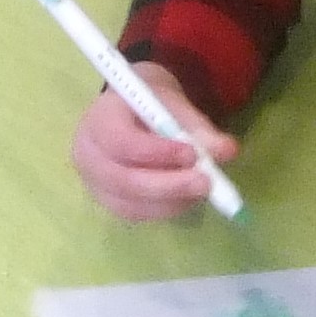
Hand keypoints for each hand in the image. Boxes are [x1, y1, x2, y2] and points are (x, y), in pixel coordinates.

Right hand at [71, 63, 236, 221]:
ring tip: (201, 188)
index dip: (157, 153)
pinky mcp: (108, 202)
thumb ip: (197, 127)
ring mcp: (94, 184)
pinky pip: (136, 214)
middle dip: (169, 185)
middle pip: (124, 181)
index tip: (192, 154)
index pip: (121, 143)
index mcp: (98, 120)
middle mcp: (88, 156)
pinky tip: (186, 197)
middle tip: (206, 184)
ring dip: (172, 200)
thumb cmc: (149, 102)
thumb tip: (227, 151)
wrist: (129, 111)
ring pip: (131, 204)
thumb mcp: (173, 104)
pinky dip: (166, 209)